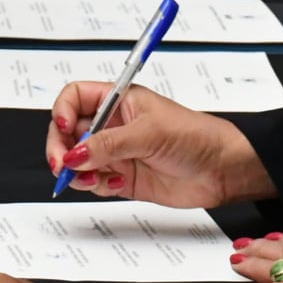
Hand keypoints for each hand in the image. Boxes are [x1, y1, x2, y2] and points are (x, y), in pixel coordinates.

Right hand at [44, 83, 274, 208]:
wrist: (222, 170)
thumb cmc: (196, 136)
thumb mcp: (150, 133)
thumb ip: (109, 144)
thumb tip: (75, 154)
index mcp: (119, 101)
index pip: (75, 97)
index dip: (62, 111)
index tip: (64, 129)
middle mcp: (113, 125)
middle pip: (68, 132)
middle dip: (61, 148)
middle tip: (61, 165)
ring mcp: (116, 152)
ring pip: (77, 160)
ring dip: (77, 171)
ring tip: (94, 178)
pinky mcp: (122, 177)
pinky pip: (94, 181)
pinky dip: (96, 185)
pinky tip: (118, 182)